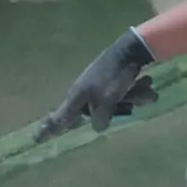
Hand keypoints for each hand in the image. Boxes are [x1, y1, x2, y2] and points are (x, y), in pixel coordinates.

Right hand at [34, 29, 155, 142]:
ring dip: (135, 96)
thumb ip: (100, 117)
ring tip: (149, 90)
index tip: (38, 138)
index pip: (62, 116)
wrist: (130, 48)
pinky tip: (147, 82)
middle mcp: (87, 90)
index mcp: (79, 95)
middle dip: (122, 106)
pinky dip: (137, 89)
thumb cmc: (113, 76)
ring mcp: (100, 83)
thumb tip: (98, 127)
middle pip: (99, 110)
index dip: (51, 127)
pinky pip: (125, 90)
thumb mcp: (106, 100)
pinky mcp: (113, 77)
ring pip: (117, 100)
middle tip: (137, 98)